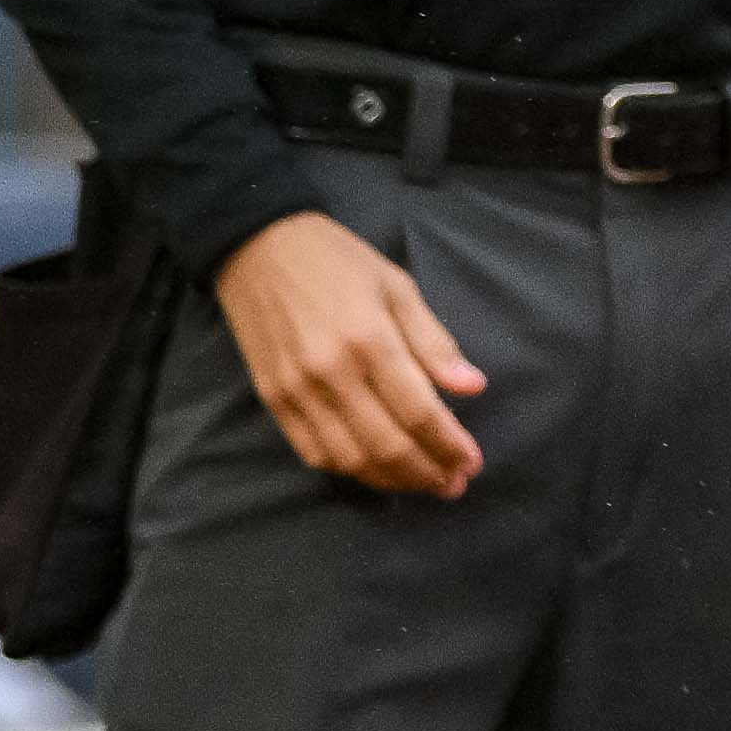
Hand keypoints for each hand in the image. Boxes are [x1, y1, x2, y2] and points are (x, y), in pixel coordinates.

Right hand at [214, 208, 484, 494]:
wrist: (256, 247)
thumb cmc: (336, 261)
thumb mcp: (397, 286)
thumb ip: (434, 342)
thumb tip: (473, 388)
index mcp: (369, 339)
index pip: (419, 412)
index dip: (449, 445)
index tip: (472, 461)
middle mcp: (331, 372)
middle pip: (387, 444)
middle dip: (427, 472)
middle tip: (454, 483)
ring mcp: (297, 391)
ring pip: (350, 458)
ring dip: (392, 480)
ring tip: (422, 482)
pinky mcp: (273, 400)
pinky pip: (314, 452)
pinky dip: (349, 470)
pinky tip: (375, 470)